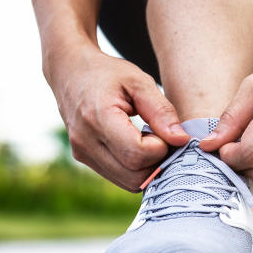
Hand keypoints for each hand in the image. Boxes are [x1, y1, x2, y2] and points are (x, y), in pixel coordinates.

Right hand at [46, 43, 188, 190]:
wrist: (70, 71)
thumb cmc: (108, 73)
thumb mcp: (140, 82)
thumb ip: (161, 111)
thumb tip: (181, 140)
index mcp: (97, 118)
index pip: (137, 154)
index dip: (159, 147)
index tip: (162, 129)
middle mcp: (85, 141)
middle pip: (134, 175)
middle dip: (157, 161)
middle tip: (160, 137)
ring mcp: (82, 153)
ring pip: (129, 182)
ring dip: (148, 167)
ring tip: (148, 139)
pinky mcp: (84, 158)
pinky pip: (121, 177)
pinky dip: (136, 168)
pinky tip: (137, 144)